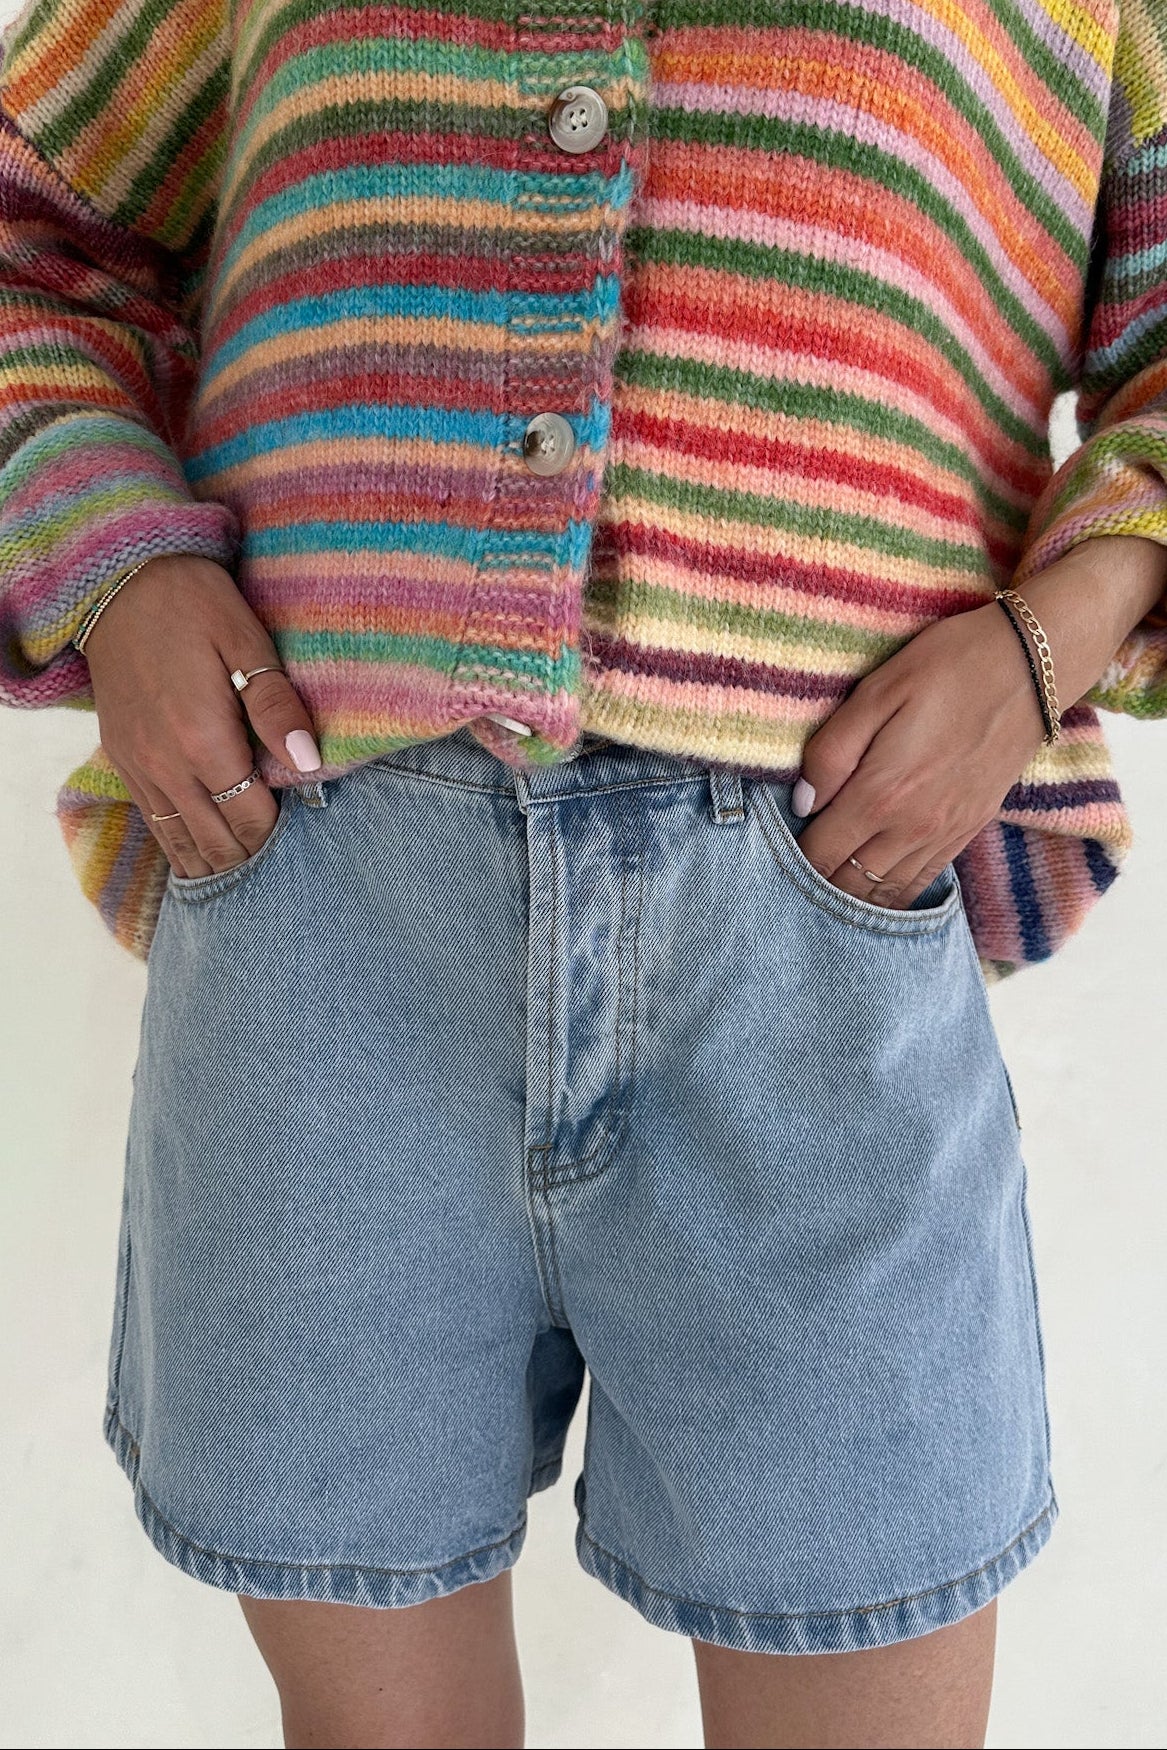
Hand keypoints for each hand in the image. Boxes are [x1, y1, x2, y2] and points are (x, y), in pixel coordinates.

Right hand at [84, 554, 320, 876]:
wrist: (118, 583)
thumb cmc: (193, 604)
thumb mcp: (246, 642)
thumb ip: (277, 707)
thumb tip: (309, 764)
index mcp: (203, 740)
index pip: (251, 818)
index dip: (281, 832)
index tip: (305, 827)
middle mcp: (165, 765)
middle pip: (218, 843)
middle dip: (252, 855)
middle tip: (286, 859)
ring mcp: (138, 767)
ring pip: (181, 844)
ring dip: (216, 860)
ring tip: (250, 867)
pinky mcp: (121, 760)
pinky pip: (154, 824)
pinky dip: (182, 845)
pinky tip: (205, 855)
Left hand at [794, 536, 1166, 908]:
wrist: (1031, 667)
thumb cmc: (947, 667)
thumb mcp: (876, 693)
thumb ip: (831, 751)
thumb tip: (801, 801)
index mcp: (881, 794)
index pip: (819, 853)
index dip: (791, 854)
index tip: (777, 839)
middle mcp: (913, 828)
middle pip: (848, 883)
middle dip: (817, 878)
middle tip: (795, 861)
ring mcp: (945, 834)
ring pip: (886, 893)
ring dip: (853, 892)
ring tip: (829, 875)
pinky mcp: (969, 830)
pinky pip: (922, 882)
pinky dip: (893, 891)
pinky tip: (875, 882)